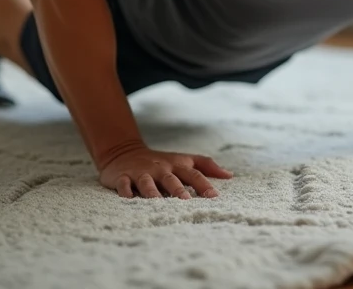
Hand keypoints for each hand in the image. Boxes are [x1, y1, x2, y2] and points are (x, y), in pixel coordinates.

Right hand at [98, 145, 232, 198]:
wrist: (125, 151)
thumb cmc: (162, 162)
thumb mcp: (184, 160)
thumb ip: (207, 166)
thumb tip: (230, 175)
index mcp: (176, 165)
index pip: (193, 174)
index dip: (204, 184)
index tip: (214, 196)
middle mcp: (160, 168)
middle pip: (171, 179)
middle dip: (178, 190)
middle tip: (186, 201)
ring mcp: (141, 172)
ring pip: (147, 182)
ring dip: (152, 192)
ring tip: (157, 202)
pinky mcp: (122, 177)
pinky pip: (124, 184)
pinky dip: (126, 190)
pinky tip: (129, 198)